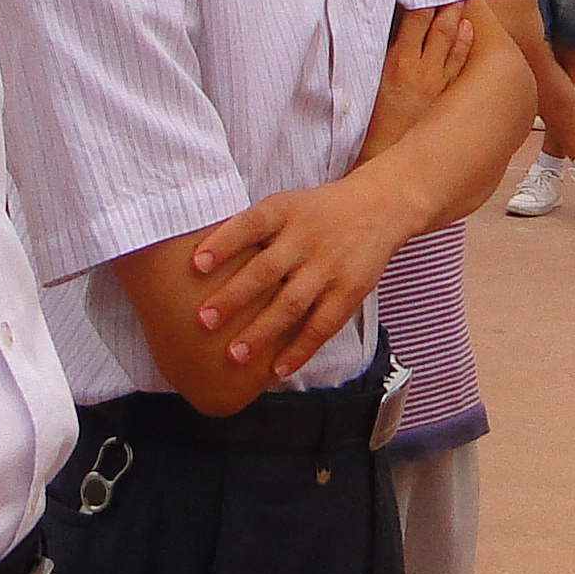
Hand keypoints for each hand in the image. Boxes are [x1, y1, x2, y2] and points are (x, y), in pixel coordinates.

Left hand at [189, 171, 416, 381]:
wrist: (378, 208)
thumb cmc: (317, 212)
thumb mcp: (286, 204)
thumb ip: (252, 228)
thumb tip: (200, 261)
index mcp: (285, 211)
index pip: (250, 225)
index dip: (223, 244)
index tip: (196, 264)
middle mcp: (306, 238)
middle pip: (266, 270)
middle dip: (233, 297)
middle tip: (203, 320)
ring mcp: (329, 267)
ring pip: (291, 304)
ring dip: (261, 332)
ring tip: (233, 355)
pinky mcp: (349, 291)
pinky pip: (322, 326)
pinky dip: (300, 350)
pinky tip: (277, 369)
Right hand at [358, 2, 476, 162]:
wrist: (383, 151)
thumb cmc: (370, 120)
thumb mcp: (368, 81)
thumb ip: (378, 55)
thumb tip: (384, 31)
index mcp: (397, 61)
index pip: (413, 18)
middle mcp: (420, 67)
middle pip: (437, 25)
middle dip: (445, 2)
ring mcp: (436, 80)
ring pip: (451, 41)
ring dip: (457, 18)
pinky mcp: (444, 94)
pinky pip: (459, 63)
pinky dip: (464, 44)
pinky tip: (468, 31)